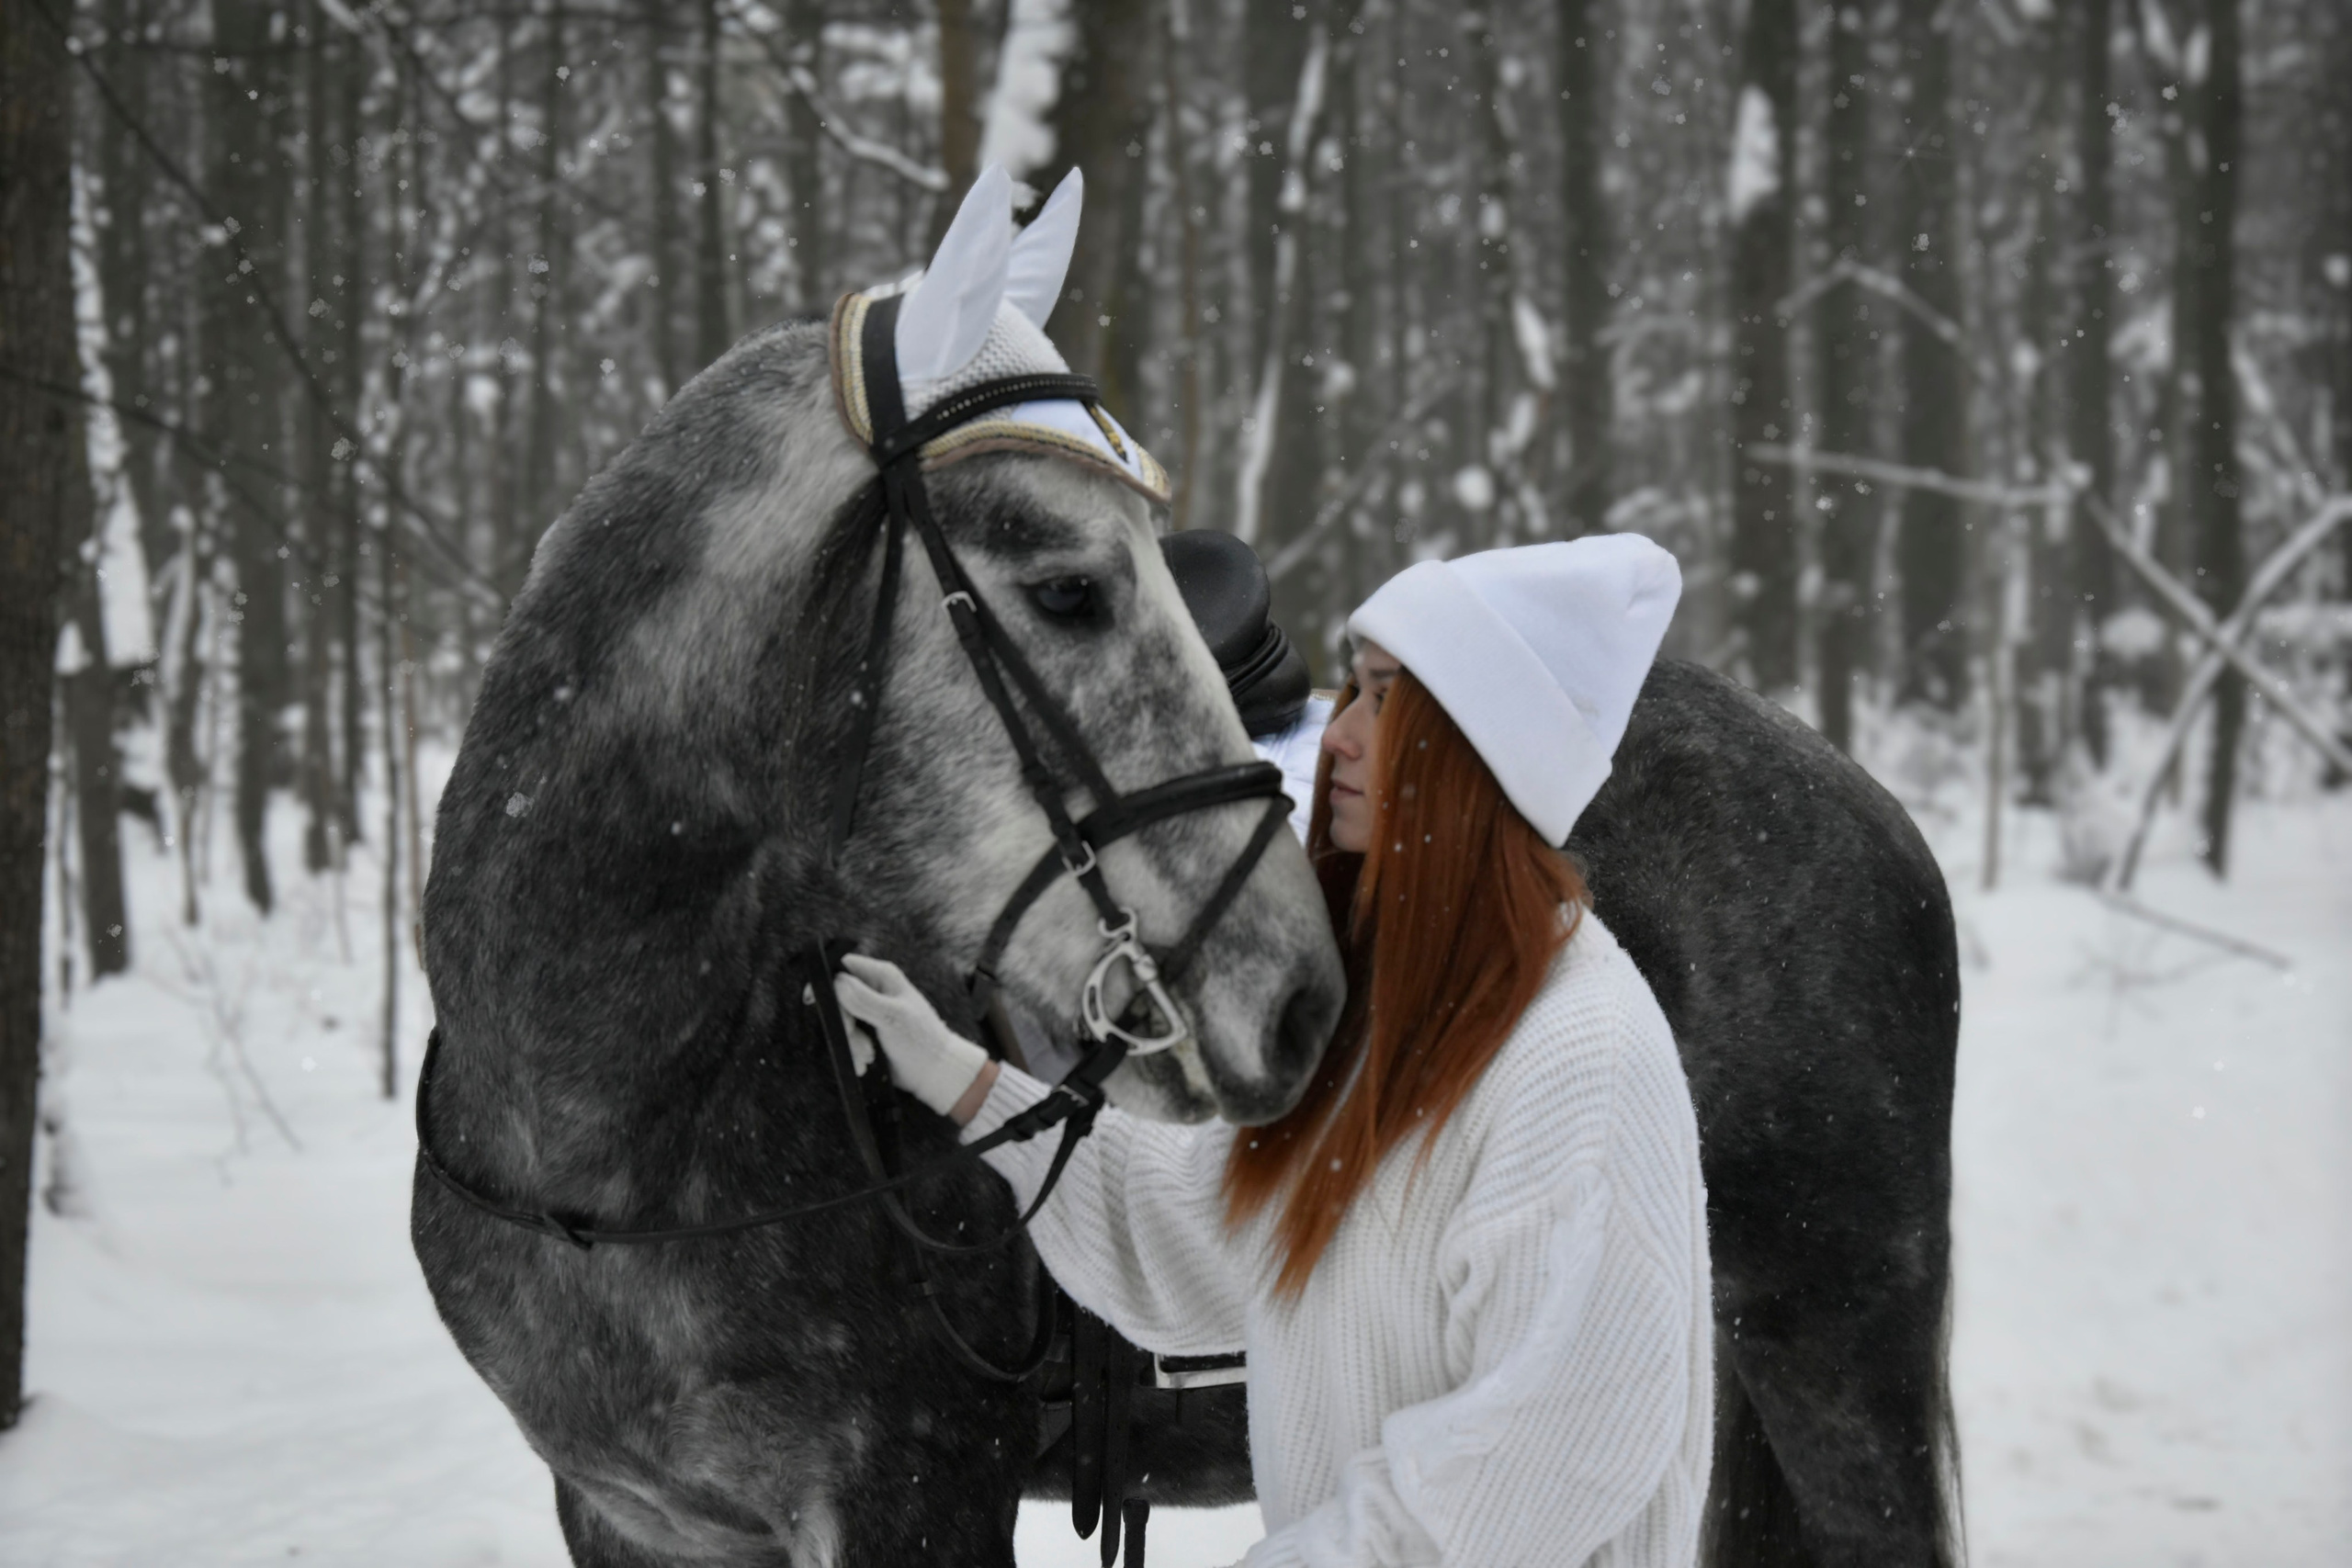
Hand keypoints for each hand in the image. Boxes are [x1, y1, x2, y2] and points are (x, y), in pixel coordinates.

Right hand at [833, 954, 993, 1119]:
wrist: (933, 1072)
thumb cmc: (922, 1041)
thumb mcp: (892, 1018)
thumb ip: (864, 999)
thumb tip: (836, 982)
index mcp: (882, 976)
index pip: (843, 965)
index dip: (825, 980)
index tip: (812, 999)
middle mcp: (874, 989)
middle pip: (836, 997)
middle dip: (843, 1023)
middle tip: (854, 1037)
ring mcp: (869, 1011)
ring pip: (840, 1021)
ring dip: (850, 1042)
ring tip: (868, 1056)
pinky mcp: (866, 1031)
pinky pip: (846, 1037)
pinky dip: (852, 1051)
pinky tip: (865, 1062)